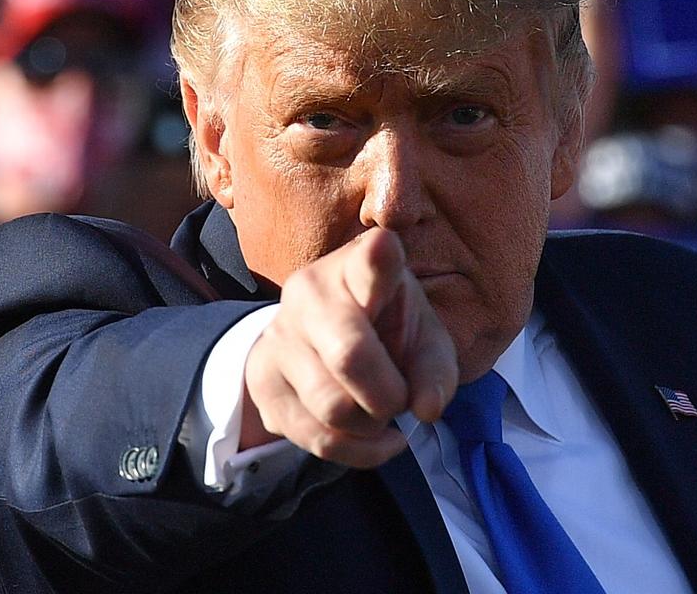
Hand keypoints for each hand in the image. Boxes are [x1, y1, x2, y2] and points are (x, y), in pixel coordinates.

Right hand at [241, 228, 458, 468]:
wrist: (317, 339)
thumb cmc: (385, 329)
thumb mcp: (423, 339)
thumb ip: (435, 370)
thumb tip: (425, 409)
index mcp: (358, 267)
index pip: (368, 262)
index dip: (378, 258)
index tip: (384, 246)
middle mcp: (309, 292)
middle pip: (350, 356)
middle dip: (389, 396)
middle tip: (399, 399)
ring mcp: (278, 334)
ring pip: (332, 407)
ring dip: (370, 426)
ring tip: (379, 414)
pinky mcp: (261, 380)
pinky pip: (314, 437)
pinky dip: (356, 451)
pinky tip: (372, 437)